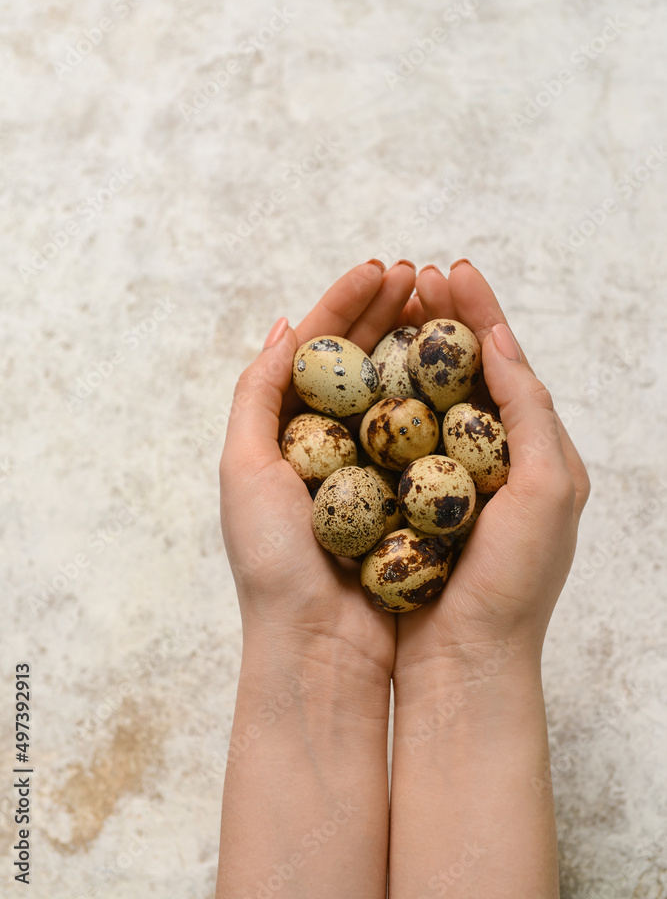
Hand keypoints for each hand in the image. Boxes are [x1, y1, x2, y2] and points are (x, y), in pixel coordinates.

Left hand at [219, 259, 416, 681]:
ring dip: (415, 343)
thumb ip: (256, 394)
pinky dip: (438, 396)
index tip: (379, 269)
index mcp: (285, 432)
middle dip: (386, 313)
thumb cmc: (273, 560)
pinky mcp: (407, 493)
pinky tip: (458, 365)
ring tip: (440, 303)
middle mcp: (330, 444)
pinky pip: (425, 434)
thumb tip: (282, 326)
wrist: (319, 646)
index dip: (344, 304)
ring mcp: (372, 467)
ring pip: (397, 389)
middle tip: (418, 275)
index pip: (314, 349)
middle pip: (359, 360)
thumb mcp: (245, 467)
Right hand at [394, 260, 590, 684]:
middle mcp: (484, 455)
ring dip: (406, 347)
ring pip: (420, 394)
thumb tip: (498, 338)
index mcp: (530, 447)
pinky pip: (387, 433)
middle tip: (413, 276)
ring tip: (387, 305)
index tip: (452, 271)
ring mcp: (438, 475)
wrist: (464, 660)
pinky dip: (378, 395)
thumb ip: (529, 410)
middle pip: (459, 368)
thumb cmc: (516, 581)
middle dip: (439, 319)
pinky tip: (360, 370)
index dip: (479, 314)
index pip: (503, 362)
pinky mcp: (399, 496)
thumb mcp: (548, 488)